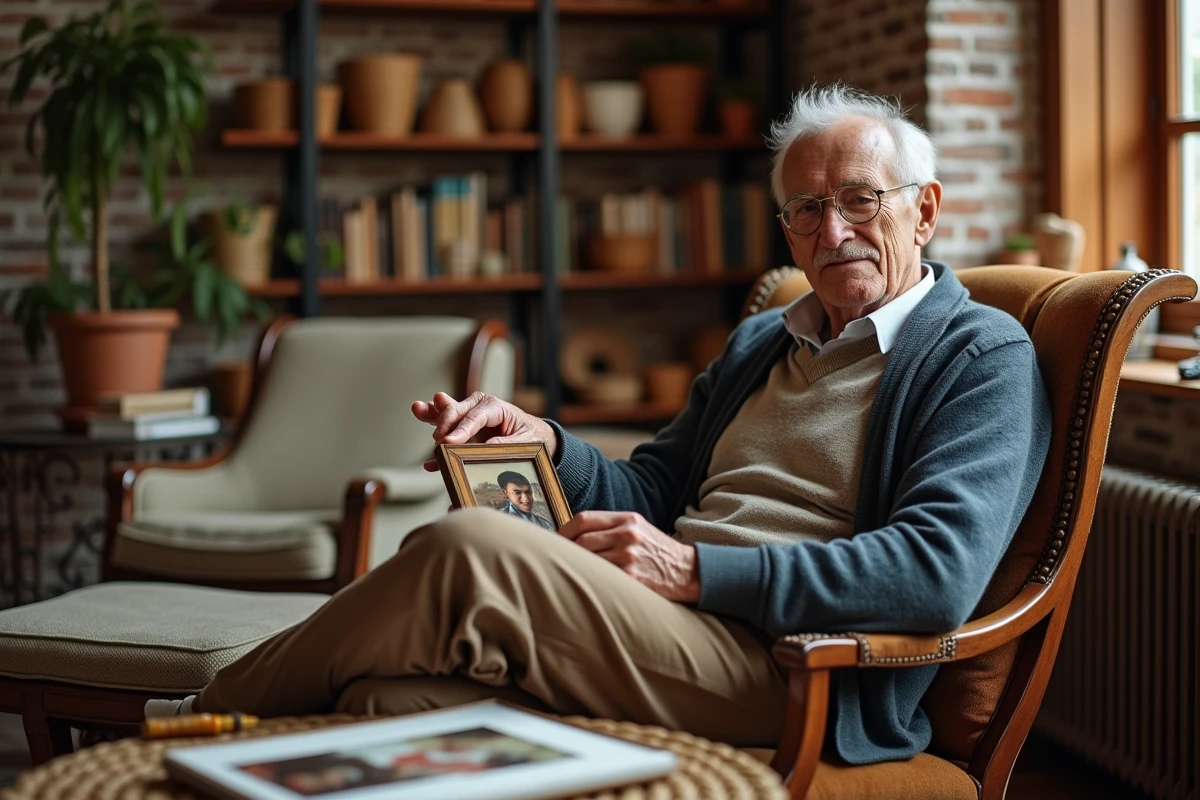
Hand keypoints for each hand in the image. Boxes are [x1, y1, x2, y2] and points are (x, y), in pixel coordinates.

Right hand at [412, 391, 556, 470]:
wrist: (534, 436)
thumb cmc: (530, 436)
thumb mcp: (525, 441)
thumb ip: (505, 443)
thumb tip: (485, 448)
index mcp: (495, 407)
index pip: (474, 416)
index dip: (460, 429)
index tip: (448, 442)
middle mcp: (479, 407)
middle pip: (457, 410)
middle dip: (444, 422)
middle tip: (438, 440)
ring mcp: (468, 416)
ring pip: (446, 413)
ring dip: (431, 414)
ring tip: (417, 409)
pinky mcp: (462, 429)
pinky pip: (445, 433)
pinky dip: (437, 445)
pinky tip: (429, 462)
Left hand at [558, 511, 699, 602]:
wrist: (687, 571)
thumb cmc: (656, 551)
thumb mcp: (638, 528)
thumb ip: (610, 527)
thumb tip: (572, 535)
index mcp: (627, 519)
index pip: (584, 519)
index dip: (564, 530)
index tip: (554, 541)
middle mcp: (628, 535)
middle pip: (581, 540)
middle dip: (565, 551)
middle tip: (556, 560)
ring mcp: (630, 556)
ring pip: (588, 560)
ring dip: (576, 568)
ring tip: (570, 573)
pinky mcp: (632, 578)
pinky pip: (601, 577)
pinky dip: (590, 580)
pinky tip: (586, 584)